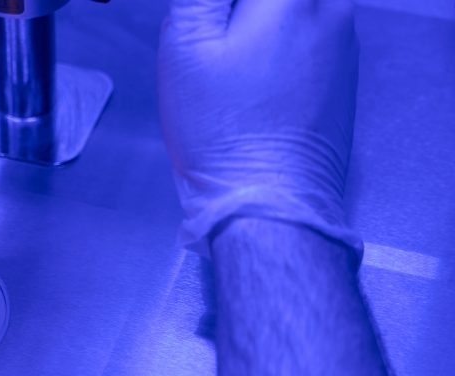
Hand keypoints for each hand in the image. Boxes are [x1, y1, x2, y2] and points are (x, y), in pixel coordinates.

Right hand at [158, 0, 361, 256]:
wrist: (267, 202)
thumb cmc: (222, 132)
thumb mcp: (185, 47)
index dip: (216, 9)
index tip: (201, 26)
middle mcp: (329, 9)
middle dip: (235, 15)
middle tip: (209, 48)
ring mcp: (343, 43)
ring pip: (291, 11)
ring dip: (254, 28)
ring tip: (228, 73)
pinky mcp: (342, 76)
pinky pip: (306, 39)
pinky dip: (276, 51)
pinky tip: (252, 90)